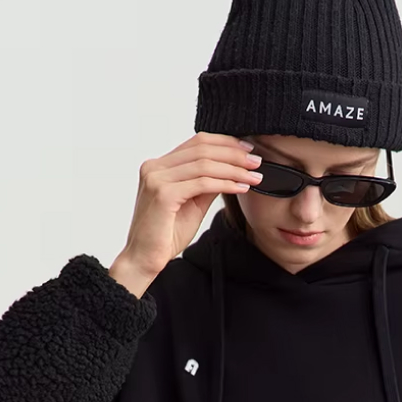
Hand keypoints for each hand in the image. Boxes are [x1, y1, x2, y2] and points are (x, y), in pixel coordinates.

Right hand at [115, 132, 262, 280]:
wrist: (144, 259)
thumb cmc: (165, 235)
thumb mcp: (193, 204)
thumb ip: (207, 185)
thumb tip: (231, 170)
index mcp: (159, 166)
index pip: (196, 142)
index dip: (224, 143)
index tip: (247, 150)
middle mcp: (154, 167)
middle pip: (201, 148)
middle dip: (233, 153)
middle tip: (256, 162)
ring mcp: (156, 179)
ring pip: (204, 164)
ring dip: (234, 169)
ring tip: (254, 176)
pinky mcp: (163, 194)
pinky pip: (202, 183)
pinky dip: (225, 184)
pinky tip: (241, 188)